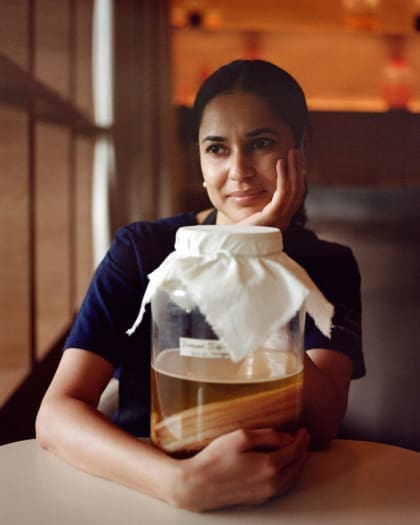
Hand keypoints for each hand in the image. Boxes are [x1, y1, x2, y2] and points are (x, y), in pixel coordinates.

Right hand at [172, 427, 309, 510]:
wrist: (199, 485)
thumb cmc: (216, 459)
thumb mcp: (241, 437)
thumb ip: (267, 436)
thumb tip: (286, 437)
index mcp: (270, 465)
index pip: (295, 450)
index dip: (301, 439)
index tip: (303, 430)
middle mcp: (272, 482)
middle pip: (297, 465)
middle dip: (303, 450)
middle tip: (304, 438)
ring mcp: (266, 493)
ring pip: (292, 478)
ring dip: (299, 463)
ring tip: (299, 450)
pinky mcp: (259, 498)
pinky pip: (283, 486)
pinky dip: (290, 474)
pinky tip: (286, 467)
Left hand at [238, 148, 304, 231]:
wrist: (232, 243)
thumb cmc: (240, 230)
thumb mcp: (254, 214)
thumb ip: (262, 204)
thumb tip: (264, 189)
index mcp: (282, 218)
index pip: (296, 196)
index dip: (297, 178)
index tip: (294, 162)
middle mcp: (285, 219)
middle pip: (298, 190)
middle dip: (298, 169)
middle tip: (295, 152)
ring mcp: (280, 219)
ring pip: (294, 190)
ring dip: (293, 169)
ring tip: (291, 153)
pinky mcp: (272, 217)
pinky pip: (282, 194)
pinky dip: (282, 177)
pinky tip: (279, 164)